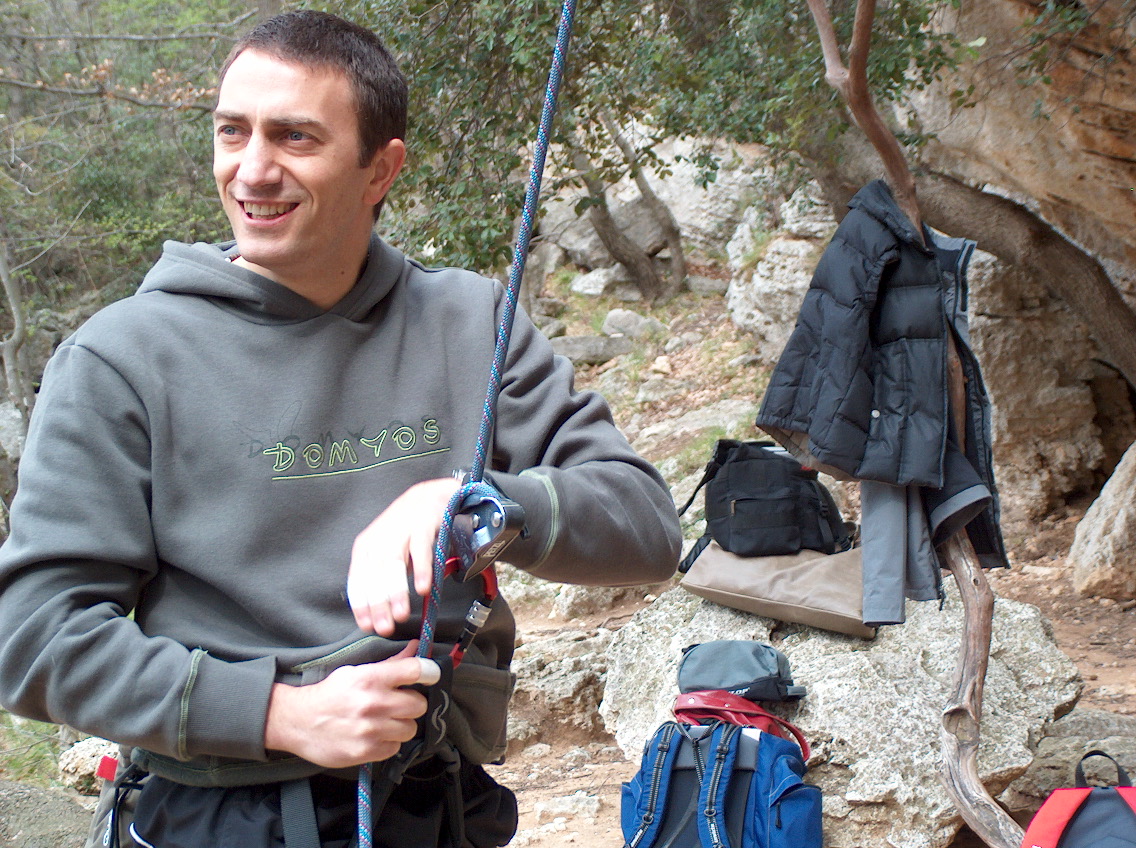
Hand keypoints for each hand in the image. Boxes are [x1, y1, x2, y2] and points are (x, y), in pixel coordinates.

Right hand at [264, 643, 441, 767]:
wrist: (298, 721)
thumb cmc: (330, 694)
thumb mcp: (356, 672)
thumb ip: (389, 664)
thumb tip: (414, 648)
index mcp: (370, 678)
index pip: (414, 670)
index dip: (429, 672)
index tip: (431, 675)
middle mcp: (373, 703)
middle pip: (418, 704)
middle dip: (411, 704)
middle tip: (398, 704)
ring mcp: (370, 730)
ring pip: (409, 728)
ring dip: (401, 725)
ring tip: (385, 721)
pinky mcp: (366, 751)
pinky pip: (395, 747)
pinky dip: (388, 743)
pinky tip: (374, 736)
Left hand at [347, 477, 460, 634]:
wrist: (431, 496)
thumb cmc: (407, 529)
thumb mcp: (387, 551)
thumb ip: (381, 576)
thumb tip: (378, 610)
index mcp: (366, 547)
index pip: (358, 580)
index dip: (362, 604)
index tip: (367, 625)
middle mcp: (379, 539)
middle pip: (375, 576)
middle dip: (379, 604)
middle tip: (385, 628)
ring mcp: (400, 531)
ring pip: (393, 564)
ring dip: (396, 592)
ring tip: (401, 614)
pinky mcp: (422, 525)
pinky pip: (420, 550)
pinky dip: (421, 570)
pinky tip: (422, 588)